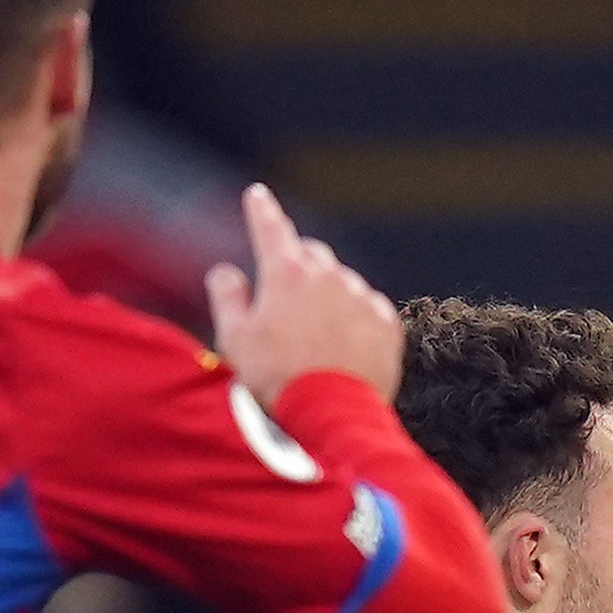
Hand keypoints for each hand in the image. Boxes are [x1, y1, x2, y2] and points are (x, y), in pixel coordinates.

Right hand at [202, 184, 400, 405]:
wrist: (333, 417)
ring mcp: (361, 297)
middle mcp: (328, 276)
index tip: (257, 195)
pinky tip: (343, 350)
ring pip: (342, 284)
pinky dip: (355, 321)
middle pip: (312, 254)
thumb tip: (226, 272)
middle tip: (287, 301)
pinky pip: (368, 310)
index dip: (261, 210)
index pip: (270, 229)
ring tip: (316, 342)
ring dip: (328, 299)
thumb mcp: (234, 341)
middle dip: (298, 266)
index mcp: (286, 274)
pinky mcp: (386, 323)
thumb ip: (228, 298)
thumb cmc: (276, 380)